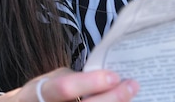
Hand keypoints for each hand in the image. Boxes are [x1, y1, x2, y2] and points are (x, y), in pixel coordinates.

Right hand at [0, 68, 138, 101]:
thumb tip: (106, 79)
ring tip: (131, 95)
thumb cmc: (43, 94)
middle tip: (132, 85)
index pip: (65, 89)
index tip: (114, 76)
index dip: (90, 83)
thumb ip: (74, 80)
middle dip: (113, 98)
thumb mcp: (50, 80)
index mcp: (42, 93)